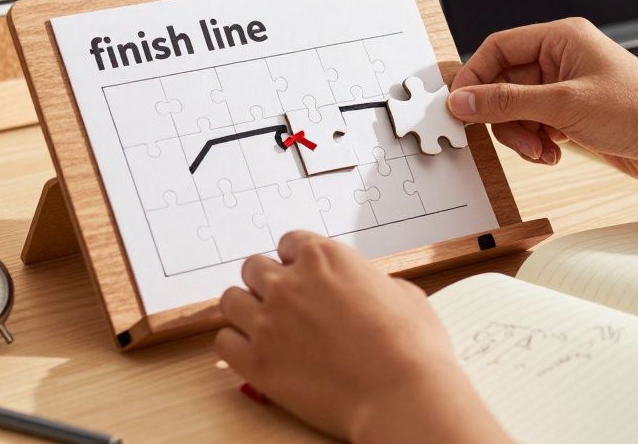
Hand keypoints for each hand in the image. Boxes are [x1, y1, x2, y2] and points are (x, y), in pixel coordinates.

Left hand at [215, 232, 504, 442]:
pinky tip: (256, 353)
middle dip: (268, 284)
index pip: (288, 243)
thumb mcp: (402, 292)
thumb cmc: (412, 347)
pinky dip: (237, 345)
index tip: (302, 277)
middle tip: (284, 305)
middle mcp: (289, 283)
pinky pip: (224, 341)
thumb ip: (370, 282)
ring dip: (247, 311)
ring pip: (231, 300)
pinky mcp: (256, 362)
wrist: (403, 394)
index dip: (296, 262)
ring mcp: (268, 322)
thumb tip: (367, 289)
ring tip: (266, 328)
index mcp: (324, 258)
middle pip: (253, 267)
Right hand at [447, 17, 637, 185]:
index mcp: (561, 38)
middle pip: (503, 83)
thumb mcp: (564, 106)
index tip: (462, 107)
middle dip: (504, 116)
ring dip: (521, 134)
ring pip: (516, 109)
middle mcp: (562, 59)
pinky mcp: (573, 115)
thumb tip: (463, 100)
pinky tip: (554, 154)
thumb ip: (506, 102)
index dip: (476, 77)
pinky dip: (536, 143)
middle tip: (513, 137)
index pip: (498, 48)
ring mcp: (567, 88)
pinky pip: (534, 126)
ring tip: (542, 151)